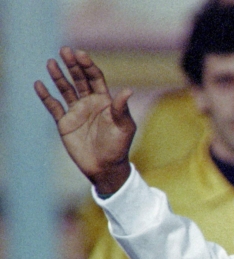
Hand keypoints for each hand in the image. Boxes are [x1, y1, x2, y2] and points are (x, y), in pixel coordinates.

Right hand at [35, 47, 135, 194]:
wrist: (105, 167)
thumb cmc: (118, 147)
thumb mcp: (124, 127)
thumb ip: (122, 109)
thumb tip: (128, 91)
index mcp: (105, 101)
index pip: (95, 78)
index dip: (88, 66)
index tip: (81, 54)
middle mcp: (89, 103)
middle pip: (79, 79)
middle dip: (73, 65)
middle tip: (65, 50)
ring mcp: (76, 112)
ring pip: (65, 89)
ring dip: (58, 76)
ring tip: (51, 63)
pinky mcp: (65, 123)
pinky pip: (53, 106)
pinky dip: (46, 96)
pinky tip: (39, 85)